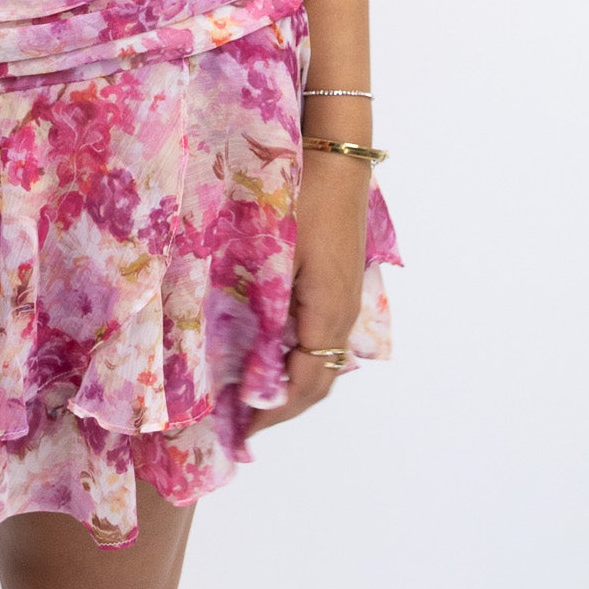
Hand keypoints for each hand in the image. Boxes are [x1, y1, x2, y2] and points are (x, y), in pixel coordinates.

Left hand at [244, 149, 368, 436]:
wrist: (337, 158)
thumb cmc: (301, 197)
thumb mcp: (276, 252)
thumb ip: (265, 308)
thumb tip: (248, 363)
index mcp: (328, 313)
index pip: (305, 384)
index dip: (273, 412)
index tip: (242, 430)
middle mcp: (343, 315)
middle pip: (319, 380)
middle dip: (282, 405)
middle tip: (242, 421)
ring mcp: (345, 300)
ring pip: (323, 360)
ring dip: (291, 382)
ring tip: (251, 393)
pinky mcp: (339, 285)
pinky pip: (321, 337)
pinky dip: (298, 357)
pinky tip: (269, 350)